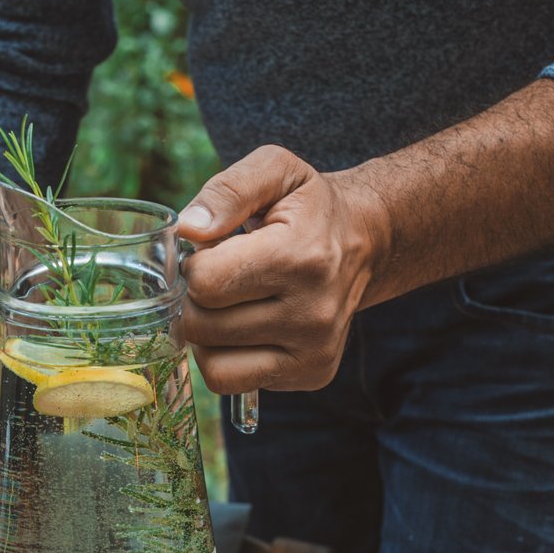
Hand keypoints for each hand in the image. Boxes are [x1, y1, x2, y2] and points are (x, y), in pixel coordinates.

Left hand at [179, 144, 391, 393]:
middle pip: (203, 327)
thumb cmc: (309, 207)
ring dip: (208, 336)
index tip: (214, 253)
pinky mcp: (312, 374)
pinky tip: (249, 328)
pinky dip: (228, 358)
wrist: (363, 242)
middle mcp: (313, 313)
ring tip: (232, 306)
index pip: (206, 284)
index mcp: (300, 257)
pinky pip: (234, 382)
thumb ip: (229, 190)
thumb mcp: (276, 170)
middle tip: (221, 280)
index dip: (196, 266)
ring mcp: (315, 351)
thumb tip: (190, 229)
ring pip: (213, 365)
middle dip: (197, 301)